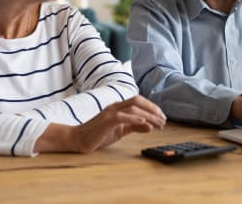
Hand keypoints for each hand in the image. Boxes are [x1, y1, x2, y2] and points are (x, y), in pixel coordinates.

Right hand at [34, 95, 166, 153]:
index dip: (151, 107)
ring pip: (133, 108)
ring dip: (148, 115)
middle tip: (163, 120)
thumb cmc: (98, 134)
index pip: (138, 101)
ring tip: (158, 124)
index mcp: (118, 107)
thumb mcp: (120, 131)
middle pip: (137, 101)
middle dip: (153, 109)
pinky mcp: (106, 120)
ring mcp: (110, 112)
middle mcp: (115, 106)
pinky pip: (123, 117)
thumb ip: (134, 127)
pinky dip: (136, 120)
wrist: (77, 139)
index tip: (162, 117)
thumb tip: (150, 126)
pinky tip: (145, 125)